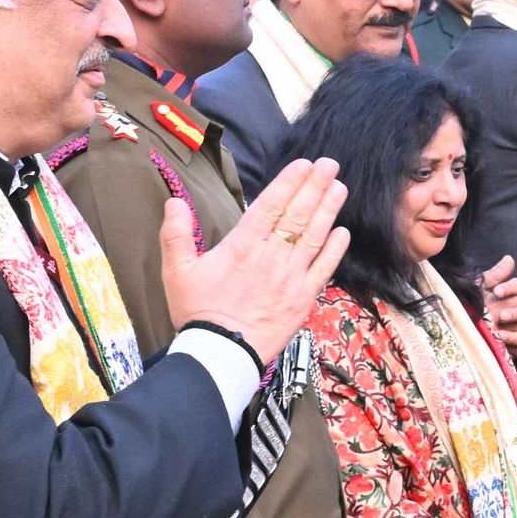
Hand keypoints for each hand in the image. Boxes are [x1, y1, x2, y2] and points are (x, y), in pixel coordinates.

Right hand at [160, 159, 351, 362]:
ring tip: (339, 187)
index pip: (271, 205)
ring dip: (328, 210)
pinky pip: (323, 270)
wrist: (220, 353)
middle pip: (297, 214)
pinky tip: (342, 232)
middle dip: (315, 186)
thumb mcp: (176, 271)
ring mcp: (290, 277)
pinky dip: (334, 250)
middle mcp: (271, 256)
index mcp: (242, 246)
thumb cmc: (197, 312)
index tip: (304, 164)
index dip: (289, 182)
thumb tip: (174, 202)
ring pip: (314, 237)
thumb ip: (176, 234)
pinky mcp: (302, 299)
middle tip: (330, 164)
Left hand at [477, 254, 516, 359]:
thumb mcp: (478, 288)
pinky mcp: (515, 348)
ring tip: (499, 334)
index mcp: (511, 296)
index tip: (497, 292)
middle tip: (502, 316)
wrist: (458, 326)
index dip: (511, 288)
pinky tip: (508, 347)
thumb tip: (509, 259)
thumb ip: (495, 274)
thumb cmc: (469, 304)